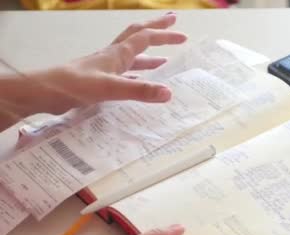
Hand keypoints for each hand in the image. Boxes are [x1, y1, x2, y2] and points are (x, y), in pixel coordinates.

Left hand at [0, 13, 186, 127]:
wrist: (44, 92)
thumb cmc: (74, 86)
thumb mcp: (110, 88)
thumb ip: (139, 90)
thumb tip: (168, 92)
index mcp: (117, 54)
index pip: (145, 38)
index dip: (164, 35)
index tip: (182, 35)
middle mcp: (112, 57)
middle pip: (138, 36)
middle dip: (157, 30)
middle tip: (173, 24)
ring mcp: (105, 68)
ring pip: (131, 55)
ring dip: (149, 54)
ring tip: (165, 59)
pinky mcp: (98, 80)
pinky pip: (124, 72)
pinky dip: (137, 73)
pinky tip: (141, 81)